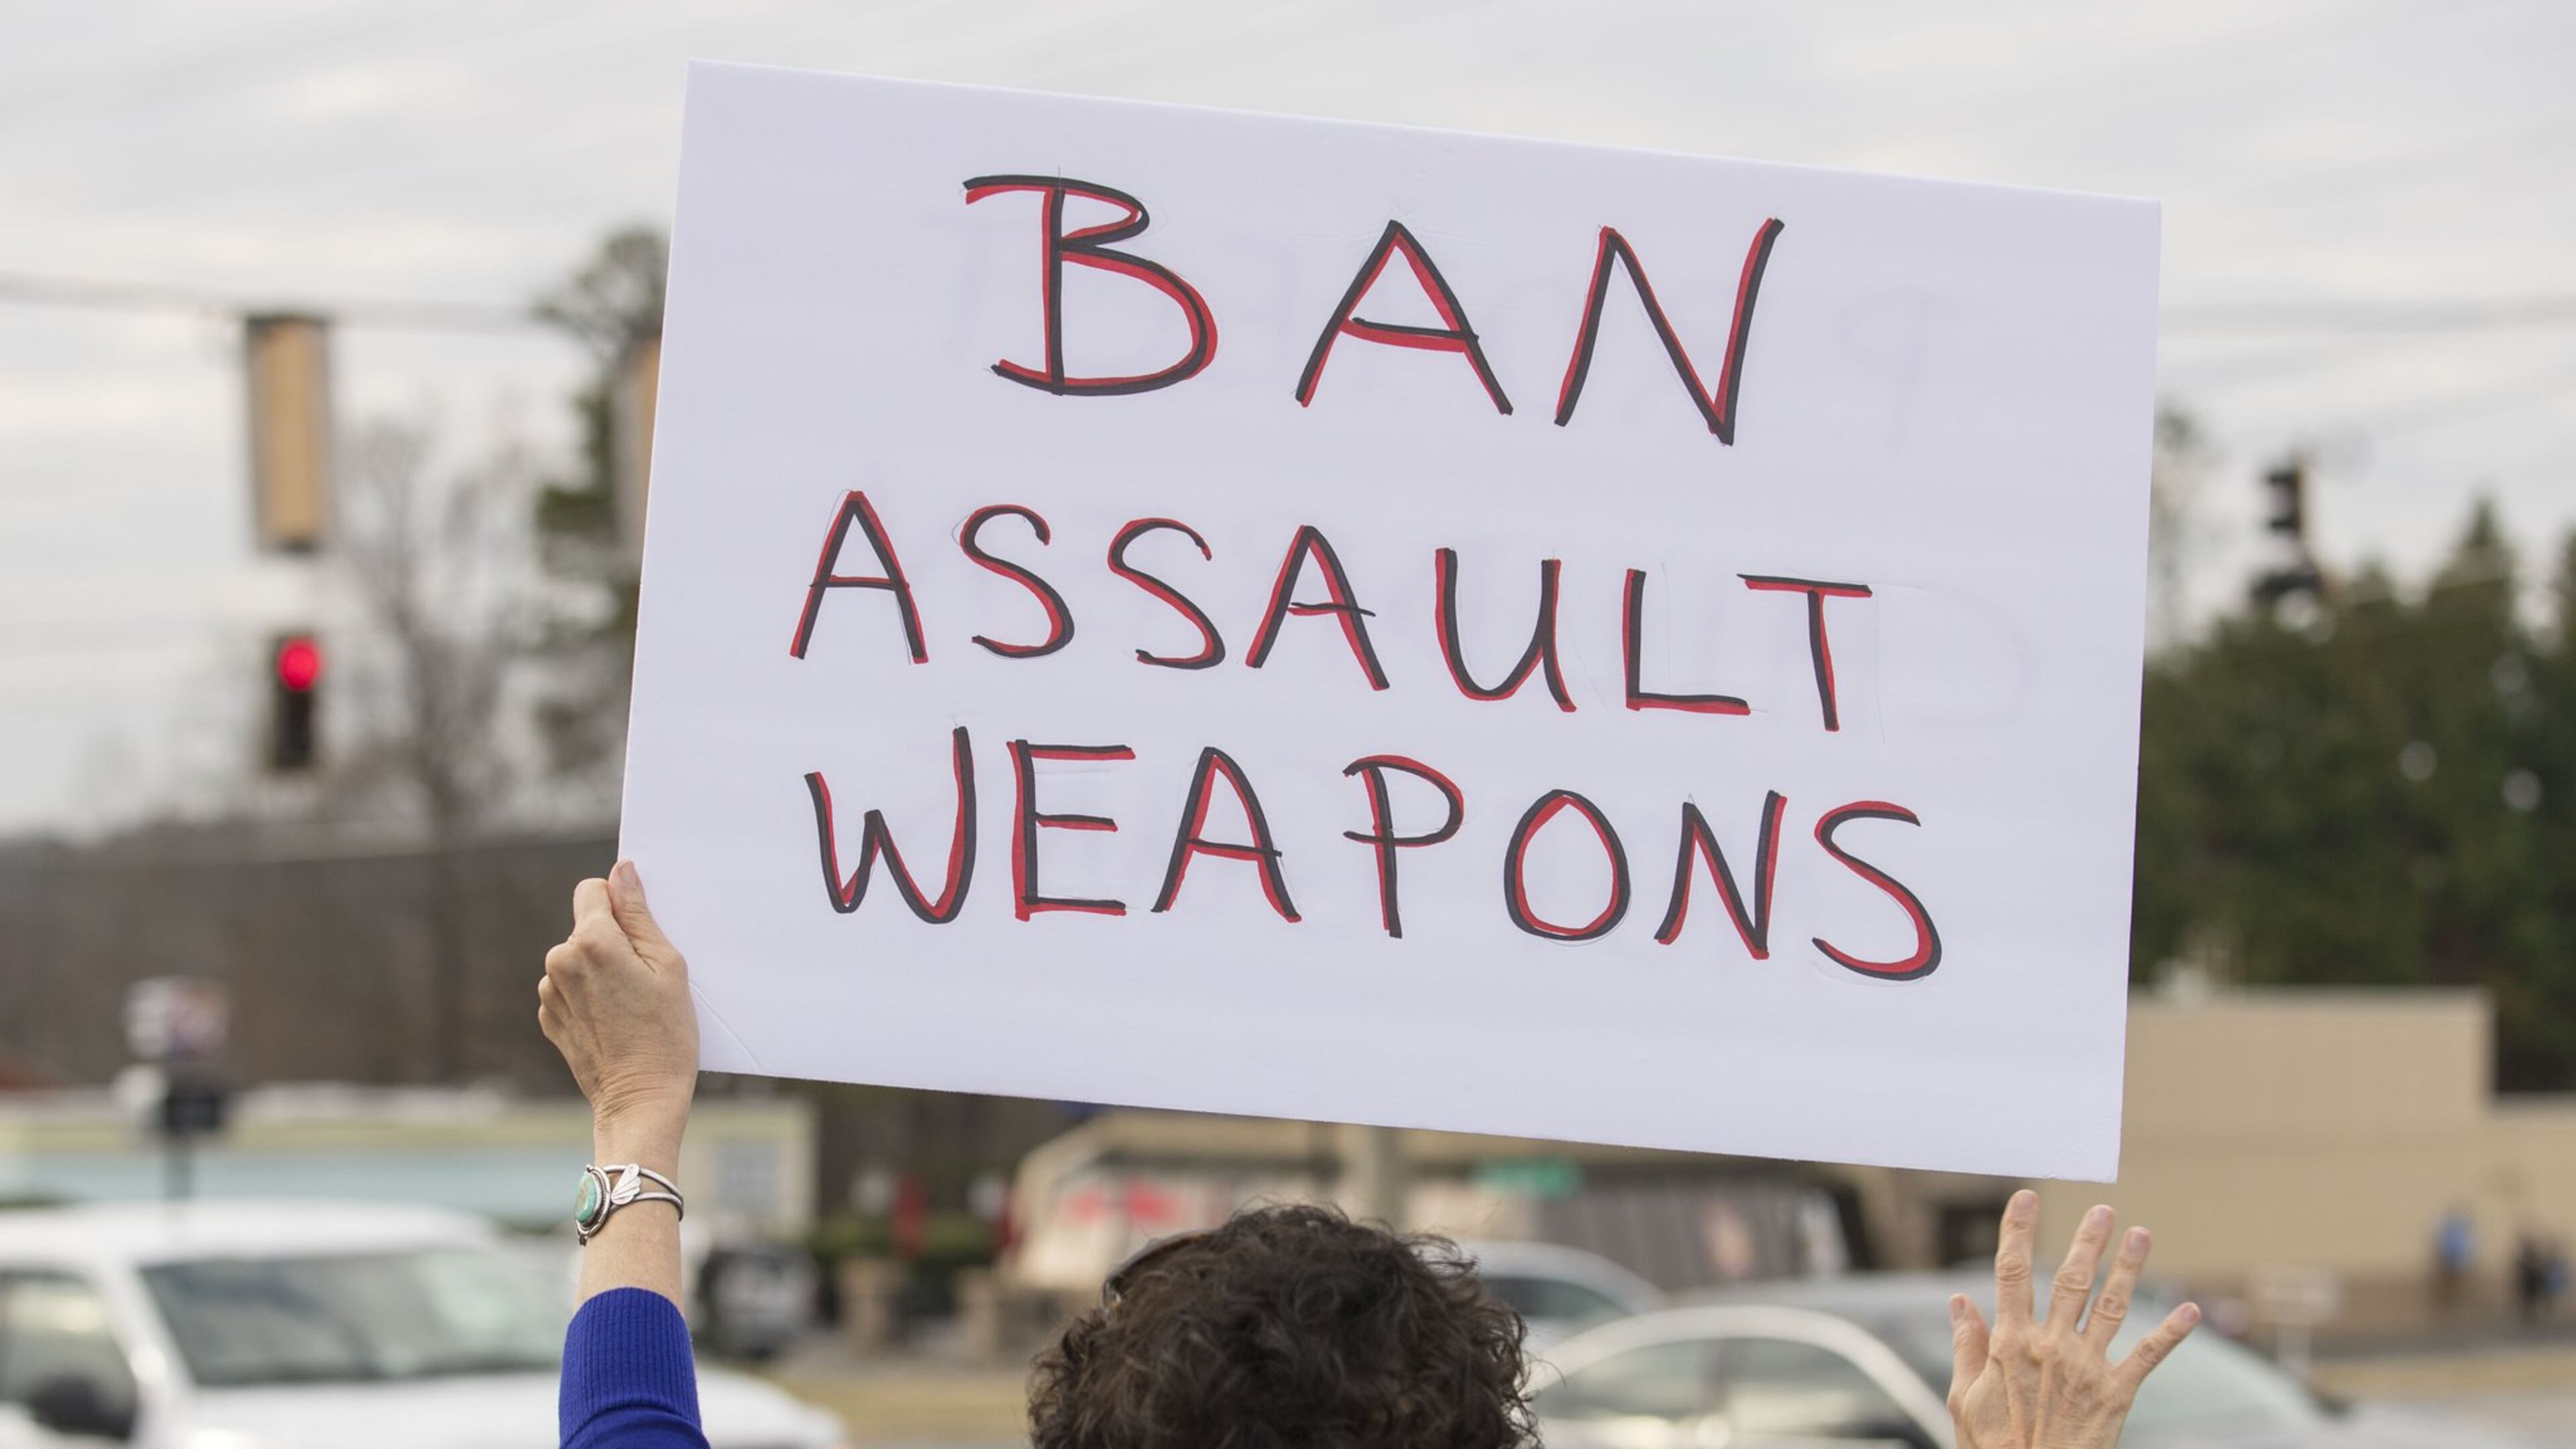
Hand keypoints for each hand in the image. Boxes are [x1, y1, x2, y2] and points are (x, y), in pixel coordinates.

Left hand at [538, 860, 699, 1136]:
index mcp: (592, 942)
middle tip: (643, 979)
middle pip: (586, 926)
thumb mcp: (667, 966)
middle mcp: (560, 961)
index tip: (641, 934)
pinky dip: (589, 996)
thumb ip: (639, 914)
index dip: (620, 905)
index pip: (593, 890)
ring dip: (599, 970)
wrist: (639, 1100)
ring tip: (629, 1005)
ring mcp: (548, 992)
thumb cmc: (665, 1035)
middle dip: (613, 941)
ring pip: (578, 958)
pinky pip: (568, 987)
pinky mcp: (548, 1017)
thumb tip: (622, 871)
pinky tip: (613, 1021)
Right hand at [1947, 1191, 2199, 1448]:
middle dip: (2087, 1241)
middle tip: (2102, 1211)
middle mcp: (2051, 1346)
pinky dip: (2171, 1331)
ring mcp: (2086, 1367)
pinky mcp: (2116, 1394)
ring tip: (2142, 1235)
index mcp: (2010, 1343)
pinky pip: (2148, 1356)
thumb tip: (1959, 1301)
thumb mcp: (1964, 1397)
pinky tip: (2191, 1310)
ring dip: (2128, 1268)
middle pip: (2070, 1279)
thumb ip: (1966, 1346)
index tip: (2026, 1198)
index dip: (2018, 1232)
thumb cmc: (1993, 1447)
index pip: (2011, 1273)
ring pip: (2111, 1305)